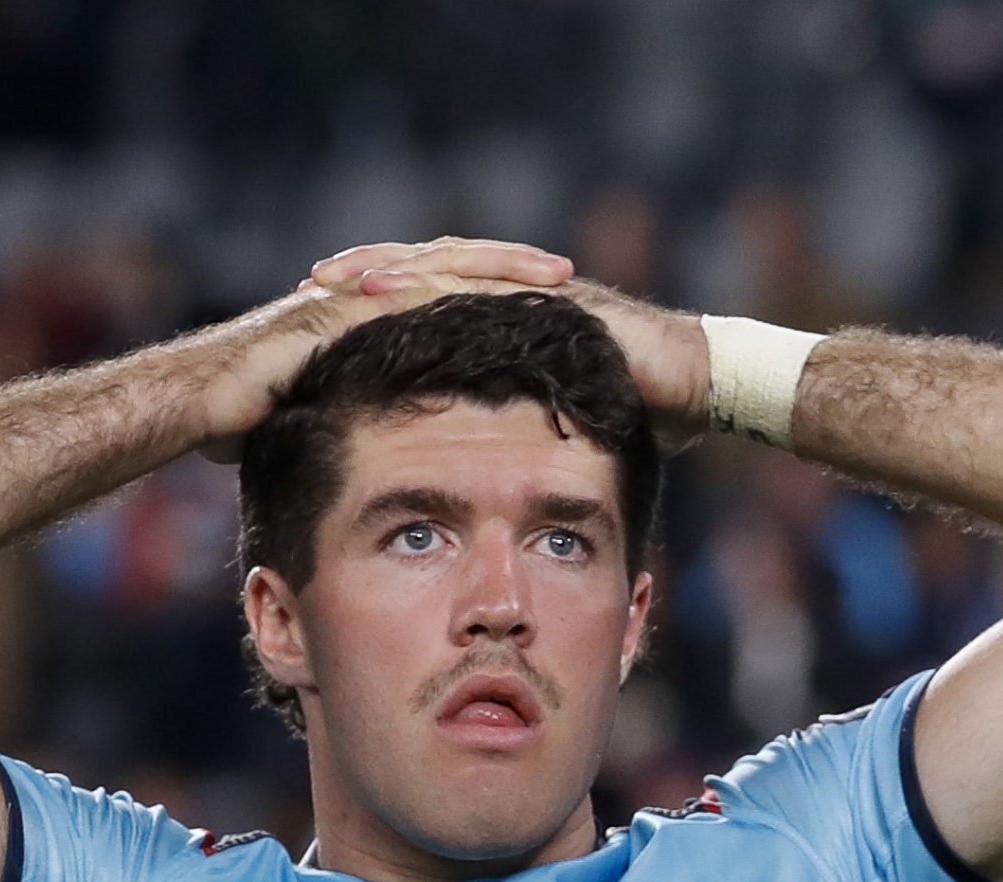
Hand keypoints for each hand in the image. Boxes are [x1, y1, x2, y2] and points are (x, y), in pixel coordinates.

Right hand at [193, 238, 575, 459]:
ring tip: (549, 278)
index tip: (552, 304)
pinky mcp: (328, 309)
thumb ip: (360, 419)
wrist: (191, 404)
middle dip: (510, 269)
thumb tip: (388, 454)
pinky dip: (444, 295)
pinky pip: (398, 295)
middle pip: (451, 265)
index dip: (497, 294)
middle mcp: (359, 291)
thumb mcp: (320, 419)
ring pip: (433, 268)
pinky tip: (484, 301)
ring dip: (493, 271)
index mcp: (368, 313)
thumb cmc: (243, 420)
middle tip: (569, 275)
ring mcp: (343, 294)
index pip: (445, 290)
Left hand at [318, 246, 711, 453]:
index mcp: (503, 326)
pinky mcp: (545, 291)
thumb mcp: (558, 431)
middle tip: (305, 285)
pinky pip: (477, 282)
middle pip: (421, 275)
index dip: (375, 312)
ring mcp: (528, 288)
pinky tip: (387, 287)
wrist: (696, 389)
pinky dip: (429, 283)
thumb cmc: (635, 415)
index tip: (319, 324)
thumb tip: (486, 492)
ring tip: (331, 279)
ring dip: (383, 271)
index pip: (426, 308)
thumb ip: (519, 441)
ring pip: (440, 268)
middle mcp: (510, 297)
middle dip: (362, 278)